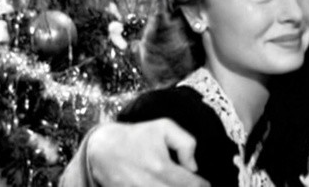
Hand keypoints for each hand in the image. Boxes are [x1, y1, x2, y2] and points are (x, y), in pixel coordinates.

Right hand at [87, 119, 208, 186]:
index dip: (201, 185)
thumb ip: (185, 143)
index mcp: (160, 167)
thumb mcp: (164, 127)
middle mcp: (149, 184)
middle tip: (195, 184)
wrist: (103, 147)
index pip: (190, 184)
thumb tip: (193, 166)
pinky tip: (165, 185)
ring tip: (180, 183)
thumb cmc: (137, 135)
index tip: (205, 183)